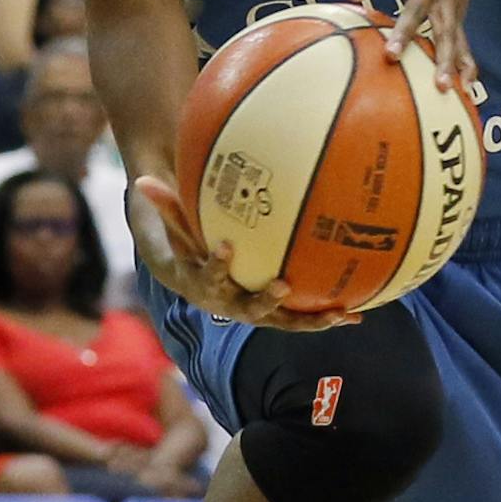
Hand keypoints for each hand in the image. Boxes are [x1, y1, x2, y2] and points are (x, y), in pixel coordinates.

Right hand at [133, 175, 358, 329]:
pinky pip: (304, 318)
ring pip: (284, 322)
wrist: (205, 282)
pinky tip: (360, 313)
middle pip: (249, 309)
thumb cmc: (193, 246)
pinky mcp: (280, 315)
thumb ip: (166, 206)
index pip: (210, 275)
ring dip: (310, 320)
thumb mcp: (179, 227)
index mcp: (208, 285)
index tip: (226, 246)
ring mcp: (259, 314)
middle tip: (282, 285)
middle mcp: (234, 305)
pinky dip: (329, 316)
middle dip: (266, 299)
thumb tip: (141, 179)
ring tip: (338, 314)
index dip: (217, 264)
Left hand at [307, 0, 500, 89]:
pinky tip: (467, 89)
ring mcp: (447, 3)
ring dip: (445, 59)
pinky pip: (463, 42)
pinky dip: (467, 65)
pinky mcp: (458, 16)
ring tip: (441, 86)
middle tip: (392, 56)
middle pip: (417, 10)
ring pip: (447, 33)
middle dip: (406, 33)